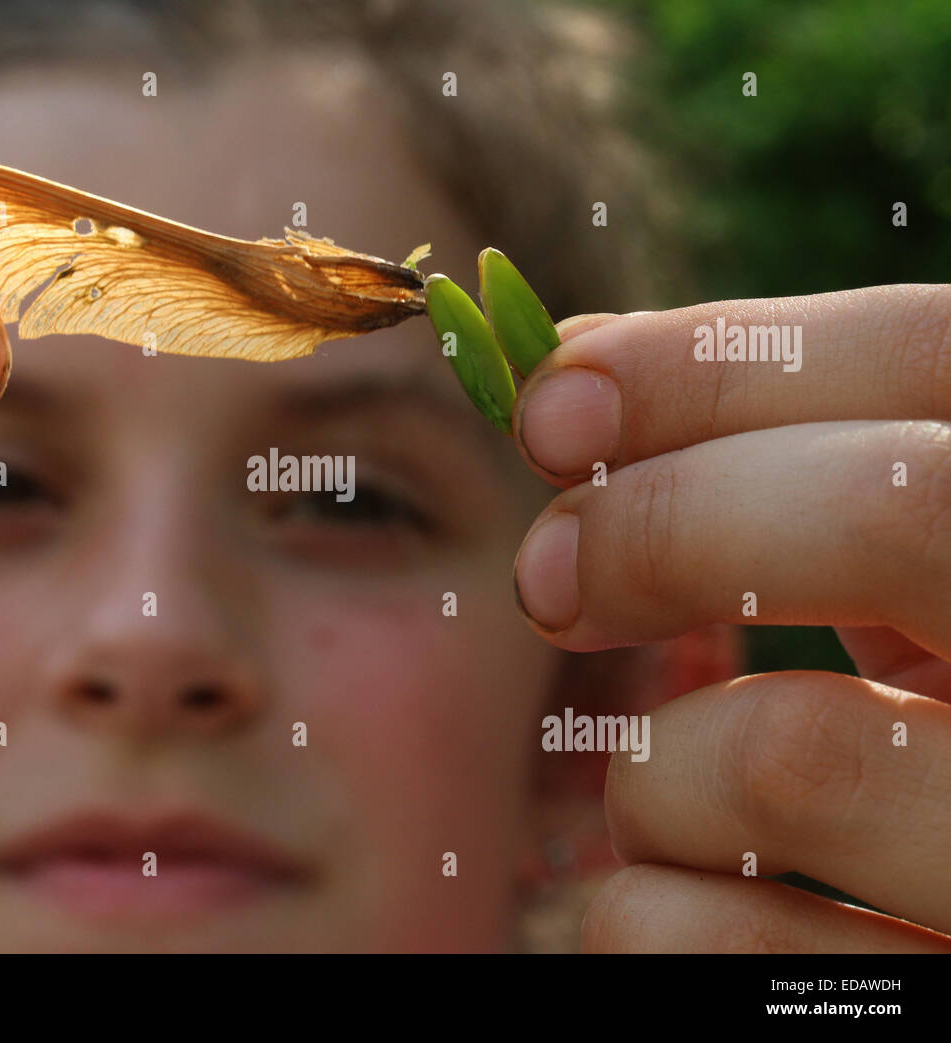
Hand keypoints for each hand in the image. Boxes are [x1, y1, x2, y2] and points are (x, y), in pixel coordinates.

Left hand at [511, 287, 950, 950]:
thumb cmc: (941, 745)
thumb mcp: (920, 588)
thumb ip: (787, 472)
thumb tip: (574, 366)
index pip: (943, 357)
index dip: (723, 361)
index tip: (554, 400)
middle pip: (899, 512)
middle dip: (666, 523)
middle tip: (550, 572)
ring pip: (784, 756)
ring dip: (656, 771)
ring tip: (678, 800)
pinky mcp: (948, 1014)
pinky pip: (709, 939)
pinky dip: (646, 909)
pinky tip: (706, 907)